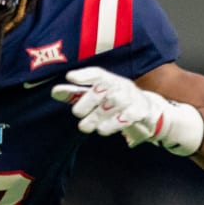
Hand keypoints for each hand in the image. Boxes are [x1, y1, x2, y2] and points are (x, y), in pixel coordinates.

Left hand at [51, 66, 203, 155]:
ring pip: (113, 103)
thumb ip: (77, 94)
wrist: (149, 113)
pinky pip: (127, 117)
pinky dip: (113, 123)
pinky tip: (102, 130)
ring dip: (97, 116)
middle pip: (103, 88)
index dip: (84, 75)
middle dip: (88, 100)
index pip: (97, 74)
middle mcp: (120, 86)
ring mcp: (131, 98)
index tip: (70, 77)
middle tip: (77, 113)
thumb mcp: (97, 98)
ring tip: (86, 127)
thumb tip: (54, 91)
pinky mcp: (140, 113)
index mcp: (109, 80)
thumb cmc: (115, 104)